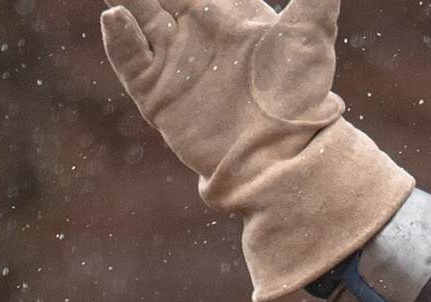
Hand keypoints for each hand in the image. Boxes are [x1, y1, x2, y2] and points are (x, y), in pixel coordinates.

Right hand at [99, 0, 413, 301]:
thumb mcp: (310, 40)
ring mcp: (174, 62)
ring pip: (138, 13)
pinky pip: (129, 58)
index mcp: (225, 14)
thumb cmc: (300, 99)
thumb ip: (314, 1)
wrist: (280, 158)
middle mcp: (195, 33)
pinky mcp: (158, 93)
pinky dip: (120, 37)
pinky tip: (115, 16)